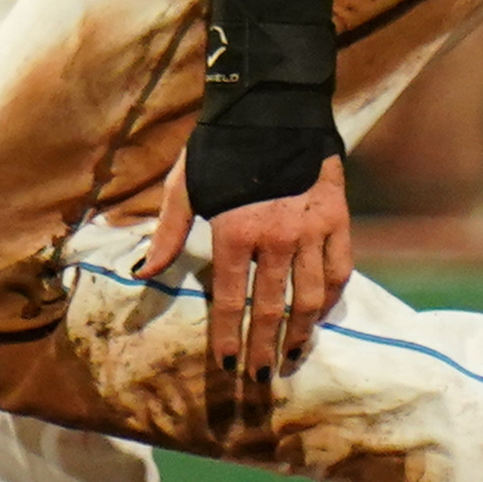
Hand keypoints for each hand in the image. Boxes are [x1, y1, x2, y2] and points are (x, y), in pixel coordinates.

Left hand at [151, 149, 349, 384]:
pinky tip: (322, 313)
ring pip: (311, 296)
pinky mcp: (337, 218)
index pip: (231, 300)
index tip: (226, 365)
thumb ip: (168, 233)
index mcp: (235, 232)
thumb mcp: (185, 185)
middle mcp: (276, 238)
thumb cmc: (221, 145)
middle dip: (263, 347)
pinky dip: (332, 296)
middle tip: (259, 377)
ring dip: (302, 331)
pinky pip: (339, 269)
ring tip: (293, 355)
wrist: (273, 104)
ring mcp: (311, 230)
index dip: (228, 336)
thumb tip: (143, 273)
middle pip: (271, 308)